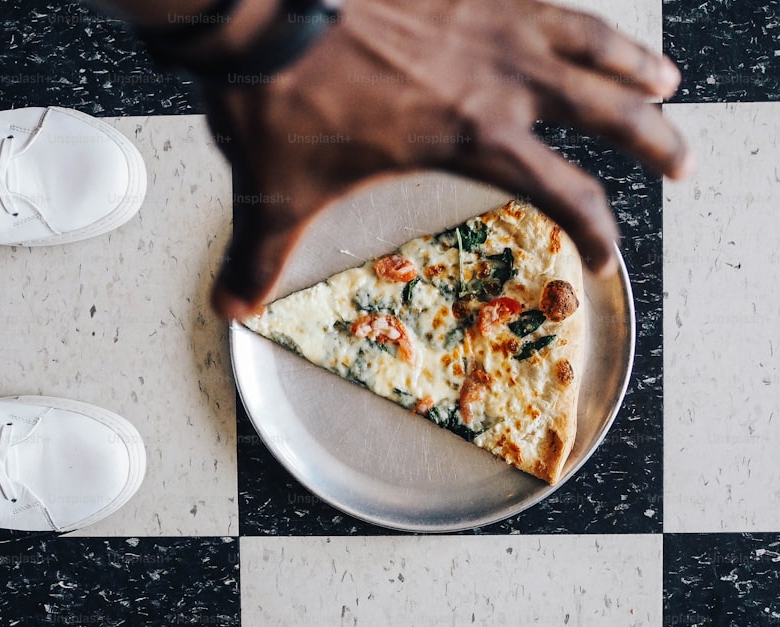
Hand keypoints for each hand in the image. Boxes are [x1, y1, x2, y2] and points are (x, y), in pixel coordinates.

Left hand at [201, 0, 692, 317]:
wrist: (263, 9)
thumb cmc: (277, 99)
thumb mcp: (274, 193)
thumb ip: (259, 258)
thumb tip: (231, 308)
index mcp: (471, 136)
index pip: (563, 192)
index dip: (594, 229)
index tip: (605, 256)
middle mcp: (499, 77)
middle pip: (607, 110)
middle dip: (654, 139)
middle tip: (684, 161)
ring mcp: (490, 18)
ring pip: (590, 40)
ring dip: (632, 63)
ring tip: (664, 78)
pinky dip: (568, 11)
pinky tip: (572, 17)